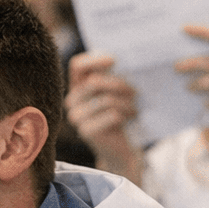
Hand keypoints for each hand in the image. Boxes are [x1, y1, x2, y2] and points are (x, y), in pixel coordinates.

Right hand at [65, 52, 142, 181]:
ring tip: (135, 109)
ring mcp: (76, 117)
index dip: (95, 59)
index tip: (114, 61)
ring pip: (106, 99)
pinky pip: (111, 115)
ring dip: (128, 103)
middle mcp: (72, 100)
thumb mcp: (116, 92)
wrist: (120, 148)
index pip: (77, 65)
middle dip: (121, 85)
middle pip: (96, 82)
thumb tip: (116, 60)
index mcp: (77, 86)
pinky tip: (130, 119)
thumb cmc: (120, 114)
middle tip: (136, 92)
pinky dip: (126, 115)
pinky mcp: (86, 131)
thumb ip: (112, 76)